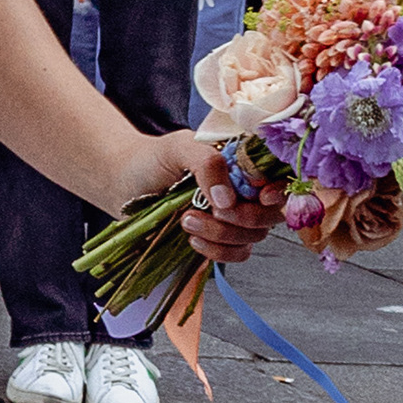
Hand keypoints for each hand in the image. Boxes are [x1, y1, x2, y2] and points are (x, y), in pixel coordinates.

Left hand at [126, 123, 274, 267]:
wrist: (122, 182)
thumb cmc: (151, 159)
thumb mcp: (179, 148)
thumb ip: (207, 163)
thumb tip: (228, 199)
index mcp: (242, 164)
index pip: (279, 179)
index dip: (280, 192)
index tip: (262, 197)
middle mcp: (244, 191)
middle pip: (271, 214)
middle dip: (244, 217)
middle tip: (212, 209)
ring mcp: (232, 218)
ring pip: (253, 237)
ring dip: (223, 235)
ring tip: (187, 220)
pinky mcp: (218, 240)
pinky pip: (237, 254)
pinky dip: (218, 251)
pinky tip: (193, 240)